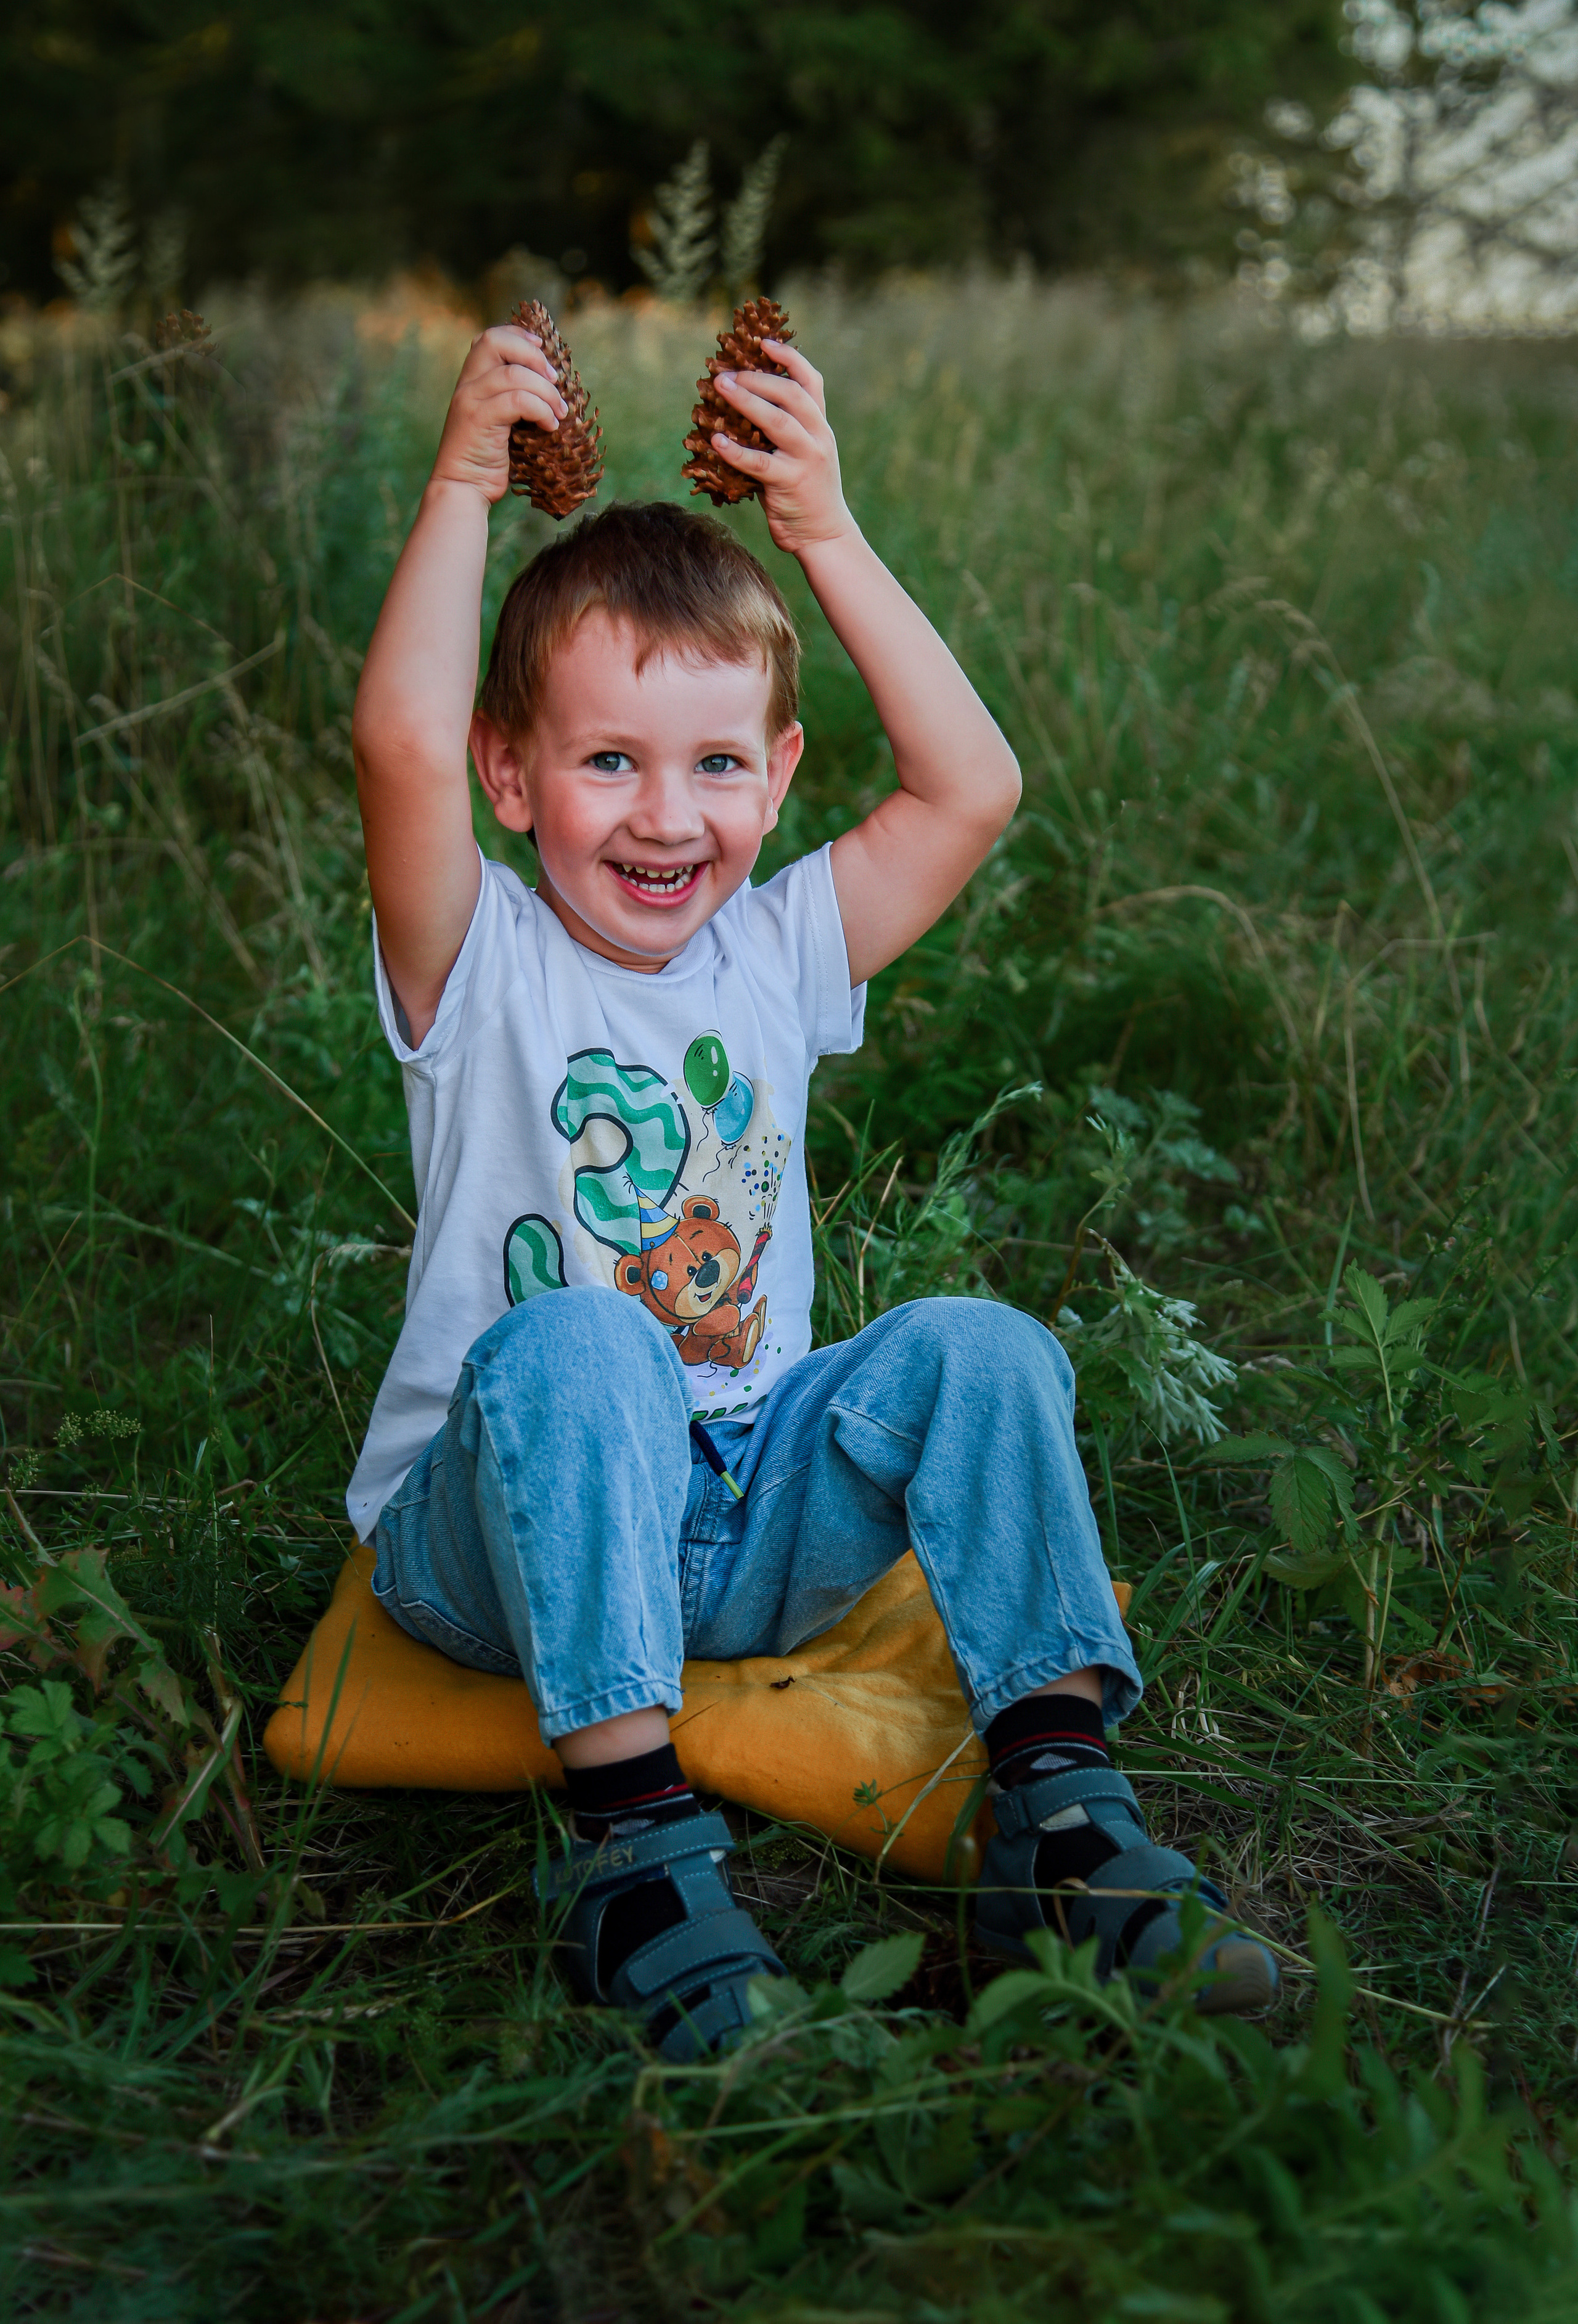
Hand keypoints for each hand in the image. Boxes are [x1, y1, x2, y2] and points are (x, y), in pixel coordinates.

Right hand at [430, 325, 567, 504]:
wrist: (462, 488)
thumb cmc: (486, 458)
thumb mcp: (499, 421)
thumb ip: (510, 398)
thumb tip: (548, 384)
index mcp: (471, 380)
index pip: (490, 337)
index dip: (518, 336)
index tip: (543, 349)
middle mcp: (467, 385)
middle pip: (496, 342)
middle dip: (533, 355)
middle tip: (555, 380)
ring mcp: (470, 400)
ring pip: (515, 375)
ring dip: (546, 391)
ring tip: (560, 412)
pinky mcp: (479, 420)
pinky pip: (518, 401)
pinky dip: (541, 410)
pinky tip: (549, 426)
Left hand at [710, 342, 854, 556]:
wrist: (824, 534)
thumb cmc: (805, 493)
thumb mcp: (802, 454)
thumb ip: (782, 432)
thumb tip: (739, 407)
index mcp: (820, 426)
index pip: (811, 382)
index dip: (789, 359)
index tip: (764, 343)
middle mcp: (818, 437)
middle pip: (791, 394)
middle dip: (758, 377)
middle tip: (728, 372)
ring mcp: (806, 459)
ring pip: (777, 421)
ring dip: (746, 401)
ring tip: (721, 387)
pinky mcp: (791, 483)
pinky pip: (759, 462)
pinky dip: (736, 451)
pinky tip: (716, 441)